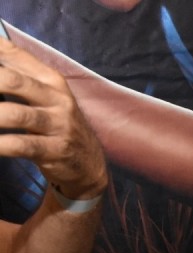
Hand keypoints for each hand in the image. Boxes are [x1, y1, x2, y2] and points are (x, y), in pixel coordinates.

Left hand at [0, 38, 107, 199]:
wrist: (88, 162)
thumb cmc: (58, 124)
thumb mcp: (47, 95)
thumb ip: (20, 74)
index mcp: (51, 80)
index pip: (14, 54)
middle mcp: (57, 99)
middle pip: (14, 81)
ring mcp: (58, 125)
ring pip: (16, 114)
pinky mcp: (55, 150)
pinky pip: (22, 145)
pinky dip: (1, 144)